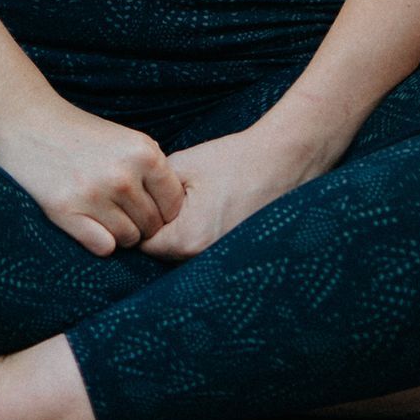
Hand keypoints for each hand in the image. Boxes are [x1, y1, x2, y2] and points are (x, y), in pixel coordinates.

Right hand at [0, 95, 185, 256]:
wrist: (25, 119)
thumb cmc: (77, 131)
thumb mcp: (124, 139)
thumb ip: (150, 170)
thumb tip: (174, 214)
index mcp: (144, 152)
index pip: (174, 204)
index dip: (162, 210)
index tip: (144, 205)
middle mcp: (123, 174)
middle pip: (152, 225)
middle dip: (140, 223)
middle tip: (117, 209)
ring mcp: (94, 194)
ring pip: (129, 239)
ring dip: (118, 232)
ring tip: (100, 211)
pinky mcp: (66, 211)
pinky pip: (104, 247)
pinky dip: (99, 241)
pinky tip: (86, 222)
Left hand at [135, 123, 316, 262]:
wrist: (283, 160)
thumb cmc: (233, 160)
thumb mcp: (181, 166)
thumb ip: (151, 190)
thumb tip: (136, 204)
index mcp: (187, 239)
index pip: (144, 244)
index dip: (139, 221)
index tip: (140, 203)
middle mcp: (204, 258)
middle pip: (164, 253)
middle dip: (160, 230)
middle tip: (167, 201)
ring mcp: (223, 260)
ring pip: (184, 253)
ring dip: (181, 234)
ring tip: (195, 203)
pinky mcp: (237, 254)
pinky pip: (206, 250)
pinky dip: (202, 234)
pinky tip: (211, 210)